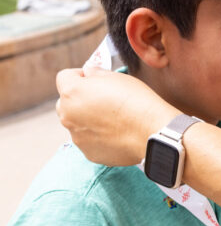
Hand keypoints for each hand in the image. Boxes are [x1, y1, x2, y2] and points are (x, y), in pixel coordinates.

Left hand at [55, 68, 178, 166]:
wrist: (151, 132)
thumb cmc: (137, 102)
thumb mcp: (118, 77)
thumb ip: (97, 73)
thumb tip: (90, 72)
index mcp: (72, 92)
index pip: (64, 76)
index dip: (80, 75)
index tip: (94, 79)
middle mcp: (68, 115)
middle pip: (66, 102)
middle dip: (80, 99)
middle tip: (104, 99)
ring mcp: (77, 137)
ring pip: (77, 123)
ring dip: (89, 119)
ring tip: (115, 119)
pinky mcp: (89, 153)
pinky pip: (89, 140)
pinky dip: (98, 136)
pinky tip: (118, 133)